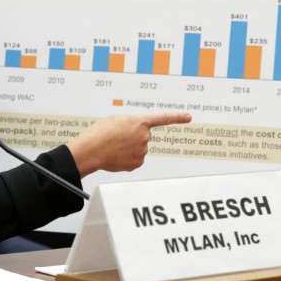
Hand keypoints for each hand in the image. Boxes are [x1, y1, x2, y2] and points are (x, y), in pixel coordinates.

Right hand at [67, 112, 191, 176]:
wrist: (91, 150)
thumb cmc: (100, 132)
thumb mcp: (116, 120)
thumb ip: (131, 125)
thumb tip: (136, 139)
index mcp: (140, 122)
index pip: (163, 118)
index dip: (177, 117)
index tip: (189, 117)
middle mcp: (145, 136)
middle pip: (143, 137)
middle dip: (133, 137)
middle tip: (117, 137)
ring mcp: (142, 151)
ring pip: (138, 149)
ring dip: (129, 148)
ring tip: (113, 146)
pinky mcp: (137, 163)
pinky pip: (134, 160)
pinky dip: (126, 158)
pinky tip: (115, 156)